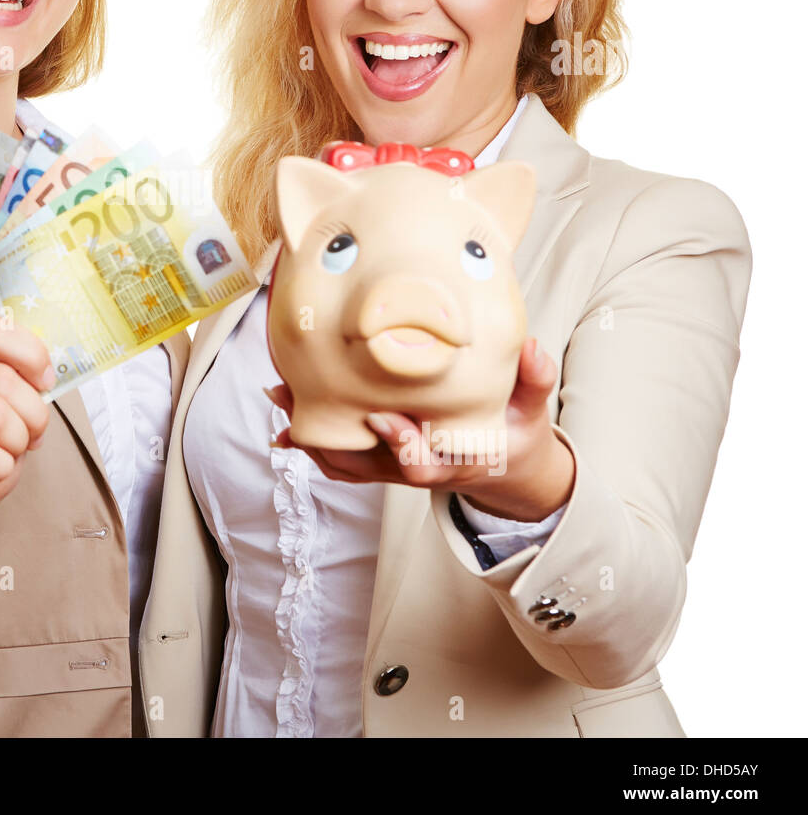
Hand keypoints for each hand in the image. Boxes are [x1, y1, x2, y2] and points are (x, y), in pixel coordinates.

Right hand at [0, 314, 53, 577]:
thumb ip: (16, 382)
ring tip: (6, 455)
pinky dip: (2, 470)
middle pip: (0, 377)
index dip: (30, 354)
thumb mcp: (2, 410)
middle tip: (31, 436)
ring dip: (17, 442)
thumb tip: (45, 373)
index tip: (45, 383)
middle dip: (33, 412)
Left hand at [266, 337, 573, 521]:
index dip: (400, 445)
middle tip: (298, 405)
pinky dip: (313, 442)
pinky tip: (284, 419)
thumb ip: (533, 380)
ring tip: (279, 397)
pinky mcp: (381, 461)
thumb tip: (531, 347)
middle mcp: (418, 467)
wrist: (507, 465)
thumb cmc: (515, 432)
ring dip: (311, 434)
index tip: (383, 419)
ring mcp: (395, 467)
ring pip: (347, 460)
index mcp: (455, 458)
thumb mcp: (532, 409)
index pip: (422, 462)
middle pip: (367, 463)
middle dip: (331, 438)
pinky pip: (342, 458)